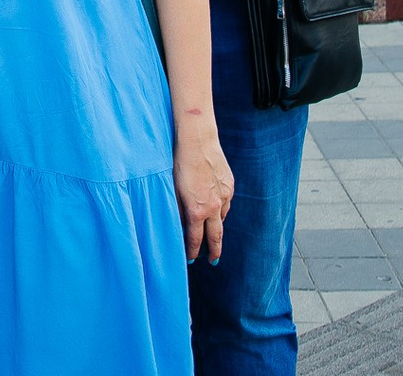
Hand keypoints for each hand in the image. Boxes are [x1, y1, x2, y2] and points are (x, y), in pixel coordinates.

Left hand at [174, 117, 232, 261]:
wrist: (198, 141)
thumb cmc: (180, 163)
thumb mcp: (173, 190)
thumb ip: (178, 210)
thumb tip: (180, 225)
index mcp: (197, 211)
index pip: (196, 240)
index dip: (193, 252)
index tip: (192, 260)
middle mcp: (214, 207)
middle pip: (216, 237)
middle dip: (214, 251)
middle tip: (213, 261)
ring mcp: (224, 196)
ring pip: (222, 218)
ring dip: (216, 226)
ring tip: (212, 232)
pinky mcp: (230, 185)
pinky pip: (226, 203)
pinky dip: (221, 208)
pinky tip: (215, 207)